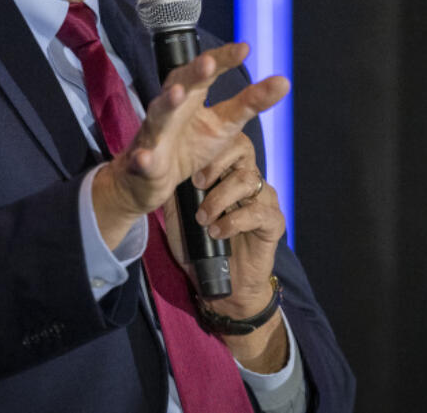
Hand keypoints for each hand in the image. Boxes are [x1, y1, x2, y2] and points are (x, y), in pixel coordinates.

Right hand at [92, 42, 287, 248]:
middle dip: (193, 73)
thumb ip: (251, 102)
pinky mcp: (144, 160)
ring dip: (166, 103)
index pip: (208, 70)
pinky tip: (144, 158)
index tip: (244, 49)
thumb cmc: (191, 144)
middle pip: (180, 84)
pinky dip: (142, 158)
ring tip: (177, 94)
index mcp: (192, 95)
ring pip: (158, 114)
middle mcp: (171, 107)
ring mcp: (155, 132)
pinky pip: (142, 158)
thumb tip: (284, 81)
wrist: (154, 178)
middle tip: (209, 63)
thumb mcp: (226, 123)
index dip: (223, 59)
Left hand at [160, 133, 289, 371]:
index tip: (191, 166)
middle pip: (244, 151)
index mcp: (229, 172)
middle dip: (217, 164)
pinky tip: (218, 232)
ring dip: (220, 199)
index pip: (230, 141)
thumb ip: (173, 188)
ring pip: (248, 181)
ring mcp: (264, 200)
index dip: (213, 146)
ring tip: (203, 219)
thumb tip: (153, 164)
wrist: (221, 285)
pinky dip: (234, 221)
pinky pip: (258, 212)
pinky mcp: (274, 222)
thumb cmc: (199, 246)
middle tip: (198, 183)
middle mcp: (249, 180)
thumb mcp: (178, 213)